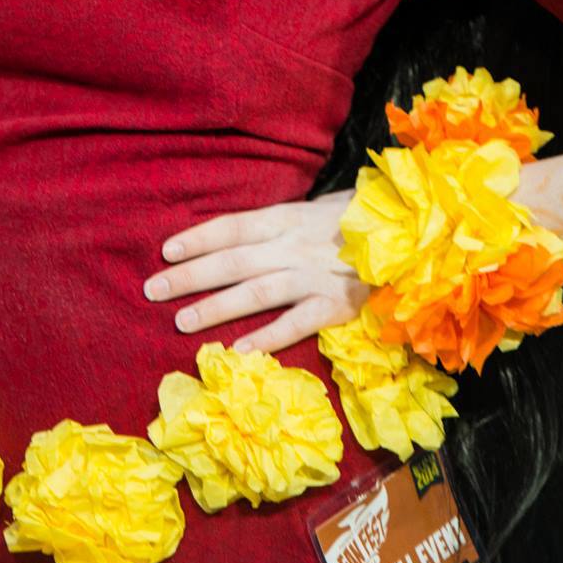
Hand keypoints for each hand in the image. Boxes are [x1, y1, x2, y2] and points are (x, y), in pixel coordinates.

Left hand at [143, 192, 365, 354]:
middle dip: (190, 276)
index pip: (232, 226)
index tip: (165, 250)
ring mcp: (314, 276)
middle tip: (153, 290)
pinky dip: (266, 337)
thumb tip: (233, 238)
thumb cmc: (354, 222)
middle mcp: (294, 246)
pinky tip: (237, 351)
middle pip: (233, 260)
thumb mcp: (311, 212)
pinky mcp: (335, 306)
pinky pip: (295, 323)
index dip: (198, 238)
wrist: (408, 234)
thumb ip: (277, 227)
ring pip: (256, 292)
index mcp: (286, 218)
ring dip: (216, 307)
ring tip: (182, 321)